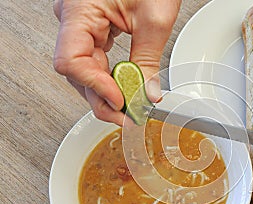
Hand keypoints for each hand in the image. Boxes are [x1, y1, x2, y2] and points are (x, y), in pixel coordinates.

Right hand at [53, 0, 180, 124]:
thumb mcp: (154, 19)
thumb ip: (148, 60)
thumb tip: (146, 93)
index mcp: (79, 11)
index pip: (72, 62)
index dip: (96, 87)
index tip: (120, 101)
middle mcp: (73, 20)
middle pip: (78, 73)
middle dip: (104, 98)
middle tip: (128, 116)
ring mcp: (82, 26)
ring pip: (86, 71)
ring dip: (108, 92)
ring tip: (130, 107)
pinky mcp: (93, 29)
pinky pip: (95, 60)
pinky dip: (111, 78)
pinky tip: (124, 89)